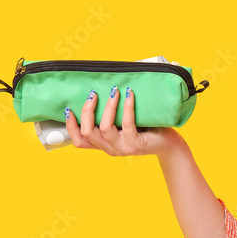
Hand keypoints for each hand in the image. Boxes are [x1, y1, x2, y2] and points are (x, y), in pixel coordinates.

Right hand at [63, 86, 180, 156]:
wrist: (167, 144)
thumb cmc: (145, 130)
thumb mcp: (123, 125)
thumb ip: (111, 116)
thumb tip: (102, 88)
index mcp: (103, 145)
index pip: (79, 142)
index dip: (70, 127)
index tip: (69, 108)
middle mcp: (110, 149)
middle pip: (87, 133)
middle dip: (87, 111)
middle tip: (94, 94)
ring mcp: (122, 148)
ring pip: (104, 128)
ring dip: (108, 106)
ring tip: (114, 91)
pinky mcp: (136, 144)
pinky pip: (127, 123)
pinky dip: (126, 106)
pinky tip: (130, 94)